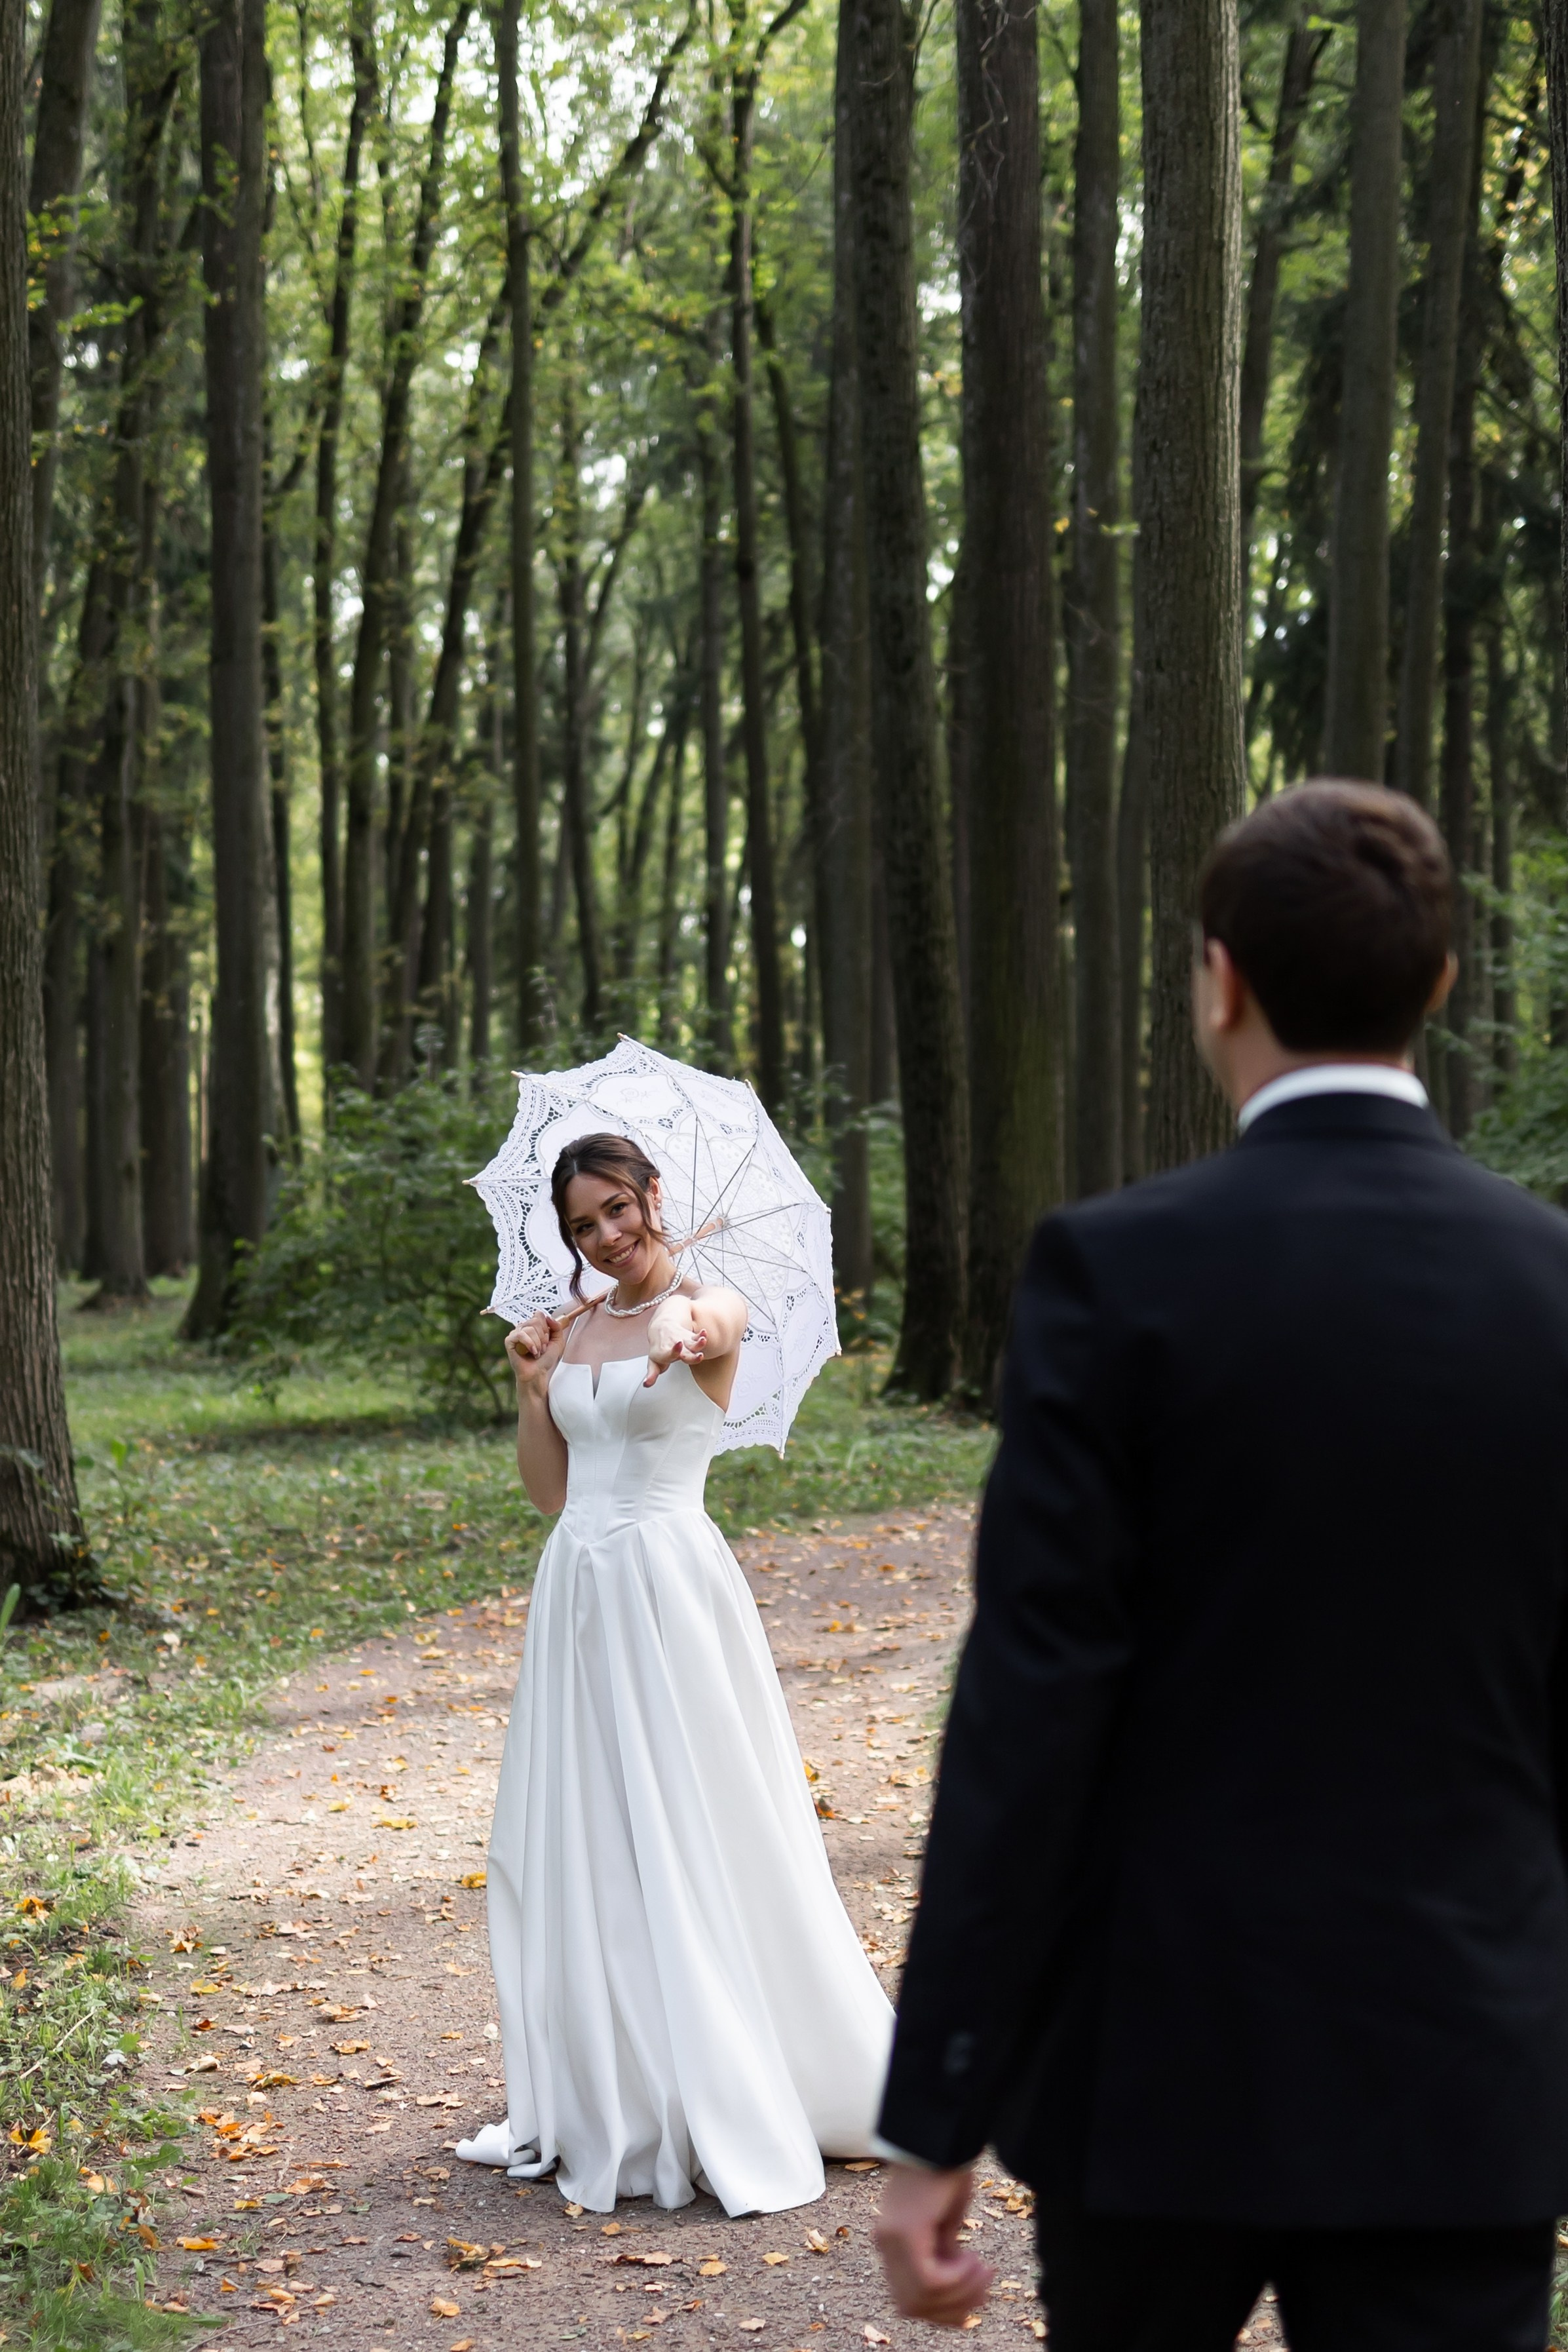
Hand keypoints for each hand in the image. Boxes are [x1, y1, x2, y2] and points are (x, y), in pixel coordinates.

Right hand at [505, 1313, 564, 1396]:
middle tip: (542, 1348)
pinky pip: (520, 1334)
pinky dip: (529, 1344)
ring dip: (537, 1343)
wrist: (537, 1373)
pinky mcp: (509, 1341)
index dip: (546, 1328)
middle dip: (543, 1337)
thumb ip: (557, 1327)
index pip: (539, 1315)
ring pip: (529, 1328)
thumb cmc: (545, 1359)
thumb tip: (548, 1317)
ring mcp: (515, 1333)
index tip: (547, 1340)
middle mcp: (523, 1327)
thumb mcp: (557, 1341)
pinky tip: (532, 1352)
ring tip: (537, 1352)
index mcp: (533, 1326)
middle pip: (535, 1321)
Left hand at [644, 1300, 706, 1385]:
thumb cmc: (658, 1350)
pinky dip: (701, 1334)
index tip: (679, 1345)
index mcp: (664, 1353)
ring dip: (699, 1343)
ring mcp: (682, 1341)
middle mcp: (673, 1347)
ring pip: (692, 1343)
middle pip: (685, 1353)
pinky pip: (696, 1336)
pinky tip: (704, 1332)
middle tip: (699, 1356)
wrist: (661, 1328)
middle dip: (692, 1356)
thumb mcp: (653, 1362)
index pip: (668, 1354)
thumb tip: (646, 1384)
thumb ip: (652, 1374)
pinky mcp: (689, 1337)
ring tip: (703, 1340)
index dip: (674, 1351)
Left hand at [873, 2162, 992, 2328]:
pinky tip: (973, 2258)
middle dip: (954, 2307)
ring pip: (922, 2299)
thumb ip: (943, 2254)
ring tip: (984, 2268)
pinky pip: (930, 2281)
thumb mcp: (945, 2223)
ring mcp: (892, 2240)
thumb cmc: (945, 2171)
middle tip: (985, 2286)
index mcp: (892, 2245)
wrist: (941, 2135)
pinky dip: (957, 2280)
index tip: (977, 2299)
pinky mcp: (905, 2232)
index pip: (909, 2301)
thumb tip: (956, 2290)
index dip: (943, 2311)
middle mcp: (885, 2246)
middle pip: (913, 2307)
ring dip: (961, 2293)